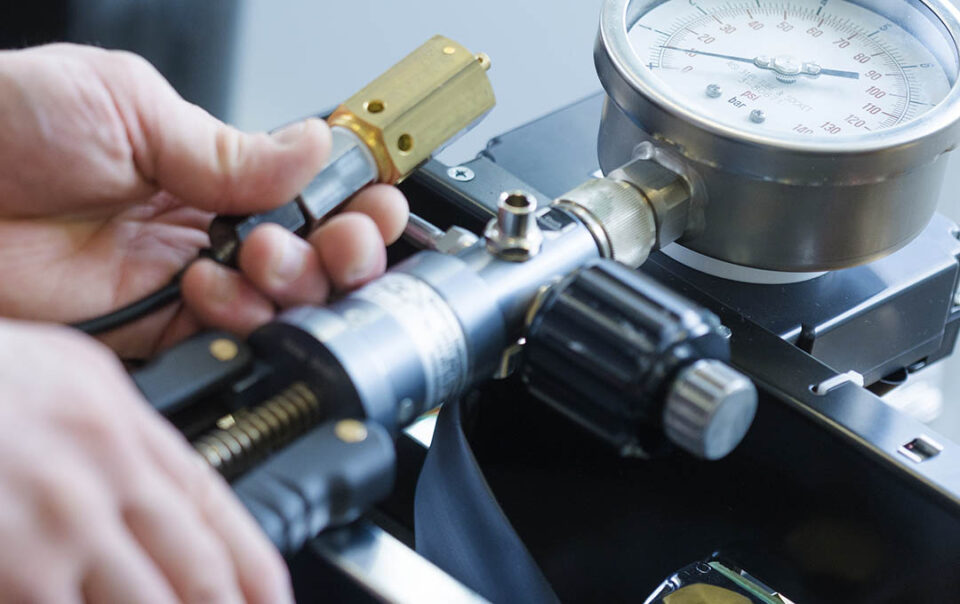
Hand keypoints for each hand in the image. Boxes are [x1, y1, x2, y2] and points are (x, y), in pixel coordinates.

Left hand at [0, 44, 407, 357]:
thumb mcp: (130, 106)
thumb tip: (315, 149)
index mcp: (210, 164)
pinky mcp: (153, 327)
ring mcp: (184, 278)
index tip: (375, 207)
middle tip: (337, 242)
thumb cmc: (3, 122)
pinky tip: (212, 289)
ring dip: (292, 285)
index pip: (309, 190)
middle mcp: (206, 224)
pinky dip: (239, 320)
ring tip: (258, 255)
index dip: (353, 203)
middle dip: (343, 253)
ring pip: (281, 303)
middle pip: (313, 254)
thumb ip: (230, 148)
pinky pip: (225, 336)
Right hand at [0, 319, 291, 602]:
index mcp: (121, 425)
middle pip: (196, 574)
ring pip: (143, 603)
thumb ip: (120, 433)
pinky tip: (83, 603)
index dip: (255, 570)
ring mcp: (51, 527)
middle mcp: (100, 477)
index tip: (270, 600)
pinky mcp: (11, 566)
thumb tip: (161, 488)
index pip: (218, 512)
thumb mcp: (67, 373)